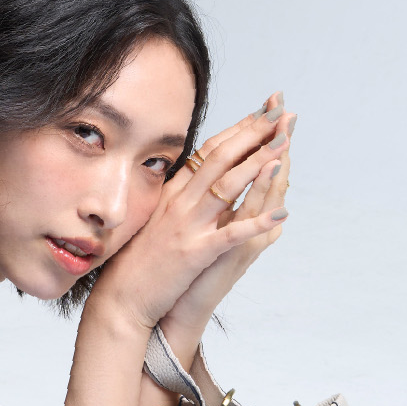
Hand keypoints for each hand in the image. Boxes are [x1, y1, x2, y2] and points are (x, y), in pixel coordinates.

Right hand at [86, 92, 292, 332]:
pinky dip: (257, 223)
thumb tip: (199, 177)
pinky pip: (230, 234)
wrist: (121, 296)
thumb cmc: (138, 261)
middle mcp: (180, 203)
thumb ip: (178, 196)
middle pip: (221, 158)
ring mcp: (187, 226)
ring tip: (285, 142)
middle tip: (280, 109)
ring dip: (259, 162)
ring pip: (227, 186)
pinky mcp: (194, 253)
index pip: (209, 152)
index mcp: (173, 193)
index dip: (237, 129)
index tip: (262, 111)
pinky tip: (282, 214)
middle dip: (253, 132)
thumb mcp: (156, 217)